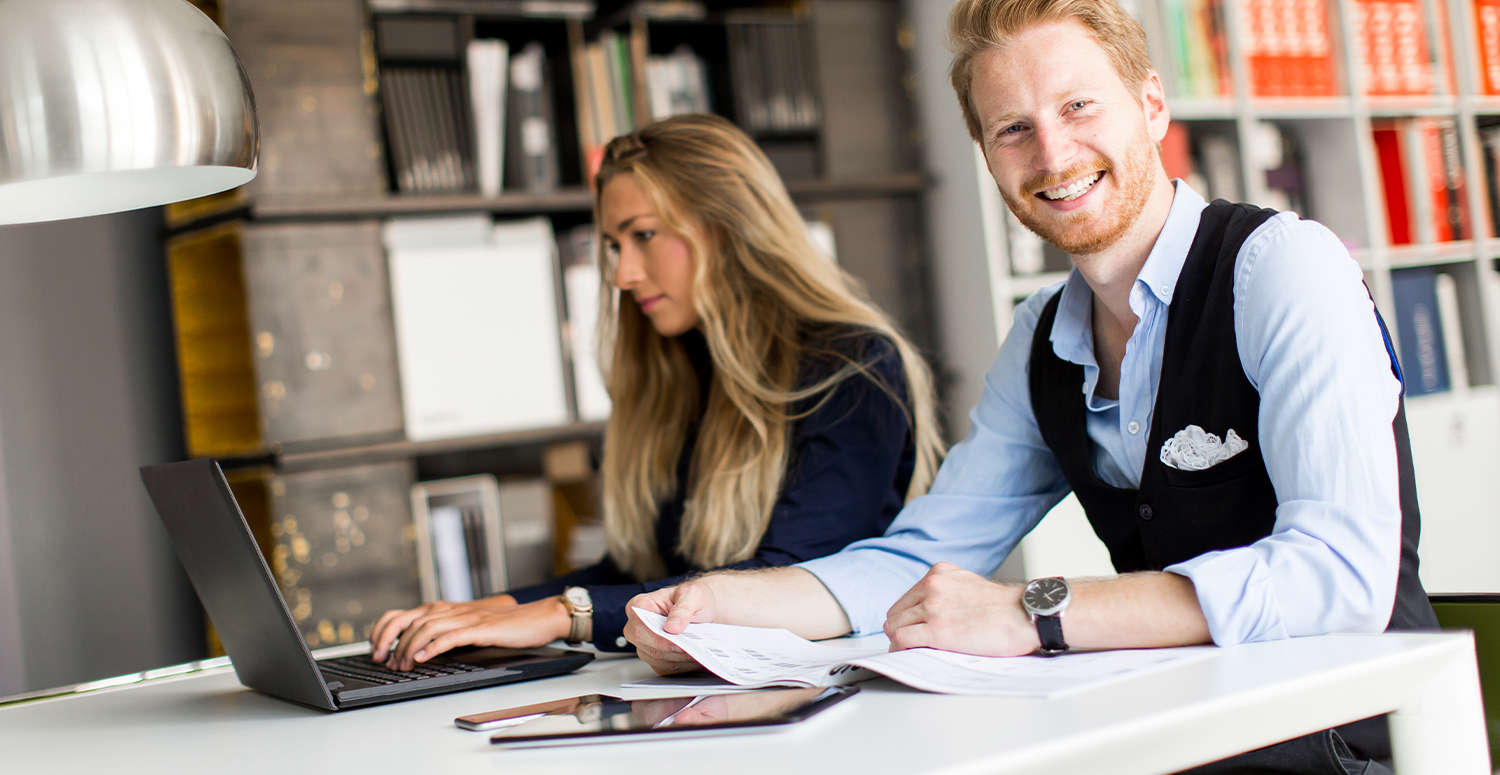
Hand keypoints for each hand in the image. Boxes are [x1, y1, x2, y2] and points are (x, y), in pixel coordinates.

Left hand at [369, 594, 568, 670]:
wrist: (537, 617)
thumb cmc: (504, 625)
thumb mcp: (467, 627)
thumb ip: (444, 632)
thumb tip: (416, 650)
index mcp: (444, 608)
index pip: (401, 614)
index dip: (382, 631)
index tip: (375, 650)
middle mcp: (450, 609)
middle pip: (407, 620)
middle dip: (389, 642)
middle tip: (383, 661)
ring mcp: (465, 617)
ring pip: (425, 628)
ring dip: (408, 648)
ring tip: (402, 665)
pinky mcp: (480, 628)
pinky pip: (451, 636)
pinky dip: (432, 647)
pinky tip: (423, 658)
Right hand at [622, 581, 719, 674]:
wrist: (705, 609)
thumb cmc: (695, 599)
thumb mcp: (693, 595)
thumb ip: (682, 609)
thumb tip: (671, 627)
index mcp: (641, 605)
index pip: (640, 626)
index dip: (659, 637)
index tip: (679, 641)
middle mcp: (638, 625)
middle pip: (647, 646)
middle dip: (672, 650)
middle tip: (692, 648)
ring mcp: (644, 643)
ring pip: (656, 659)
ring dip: (678, 658)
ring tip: (696, 650)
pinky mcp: (654, 657)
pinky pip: (664, 668)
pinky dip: (680, 665)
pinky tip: (692, 656)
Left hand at [883, 562, 1039, 656]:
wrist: (1025, 615)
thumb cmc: (1005, 606)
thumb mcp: (969, 584)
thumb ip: (948, 591)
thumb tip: (934, 609)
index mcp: (939, 573)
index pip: (907, 597)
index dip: (906, 616)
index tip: (909, 627)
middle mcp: (932, 586)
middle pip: (897, 612)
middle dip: (900, 628)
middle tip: (907, 643)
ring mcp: (932, 608)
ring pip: (894, 625)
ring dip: (898, 640)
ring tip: (908, 651)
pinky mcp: (935, 630)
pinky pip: (901, 639)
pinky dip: (899, 648)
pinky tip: (907, 654)